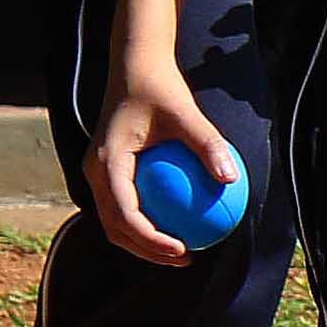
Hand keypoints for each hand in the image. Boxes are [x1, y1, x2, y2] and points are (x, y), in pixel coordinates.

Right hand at [86, 66, 239, 267]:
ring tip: (183, 250)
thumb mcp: (188, 113)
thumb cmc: (161, 88)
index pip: (124, 214)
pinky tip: (182, 223)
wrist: (134, 68)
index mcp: (107, 162)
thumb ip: (208, 144)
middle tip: (185, 258)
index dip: (150, 239)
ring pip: (115, 220)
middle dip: (147, 250)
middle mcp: (95, 171)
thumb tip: (231, 179)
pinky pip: (125, 203)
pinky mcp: (108, 170)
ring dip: (144, 241)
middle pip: (115, 226)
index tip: (182, 250)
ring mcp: (98, 172)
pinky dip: (147, 220)